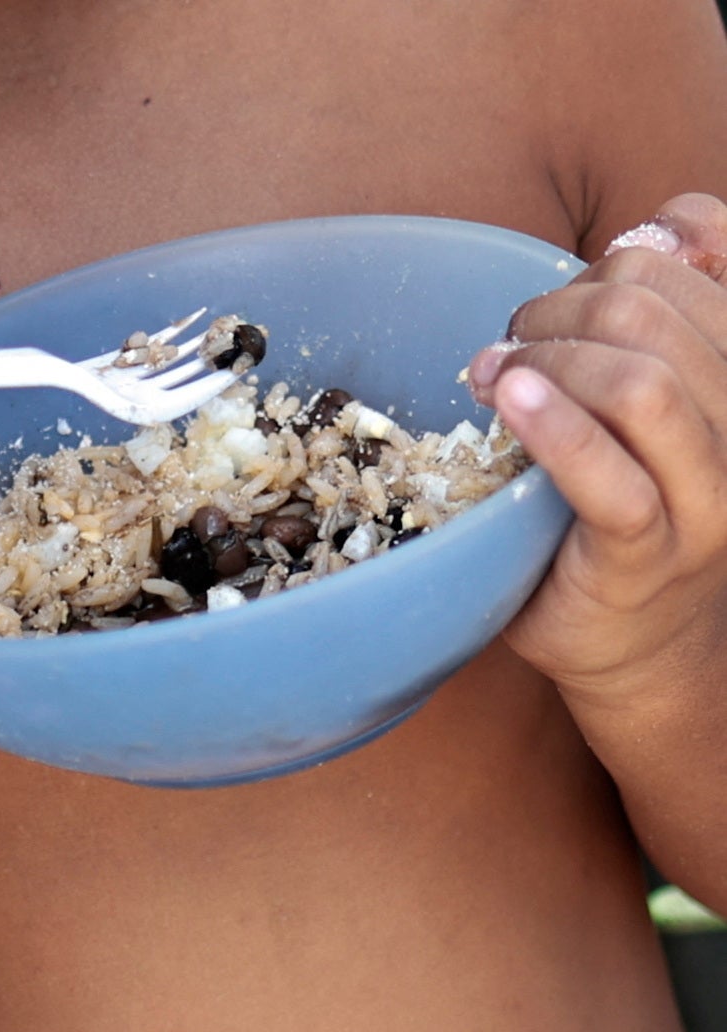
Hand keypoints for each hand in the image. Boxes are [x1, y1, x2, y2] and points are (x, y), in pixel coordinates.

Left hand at [467, 194, 726, 702]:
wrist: (632, 642)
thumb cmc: (623, 507)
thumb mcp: (652, 400)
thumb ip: (661, 317)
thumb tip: (668, 223)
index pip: (702, 263)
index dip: (615, 259)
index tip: (559, 305)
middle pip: (657, 313)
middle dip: (561, 308)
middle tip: (507, 343)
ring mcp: (711, 493)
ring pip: (645, 384)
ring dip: (549, 360)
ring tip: (493, 374)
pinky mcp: (654, 550)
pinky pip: (612, 476)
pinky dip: (553, 427)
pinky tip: (509, 401)